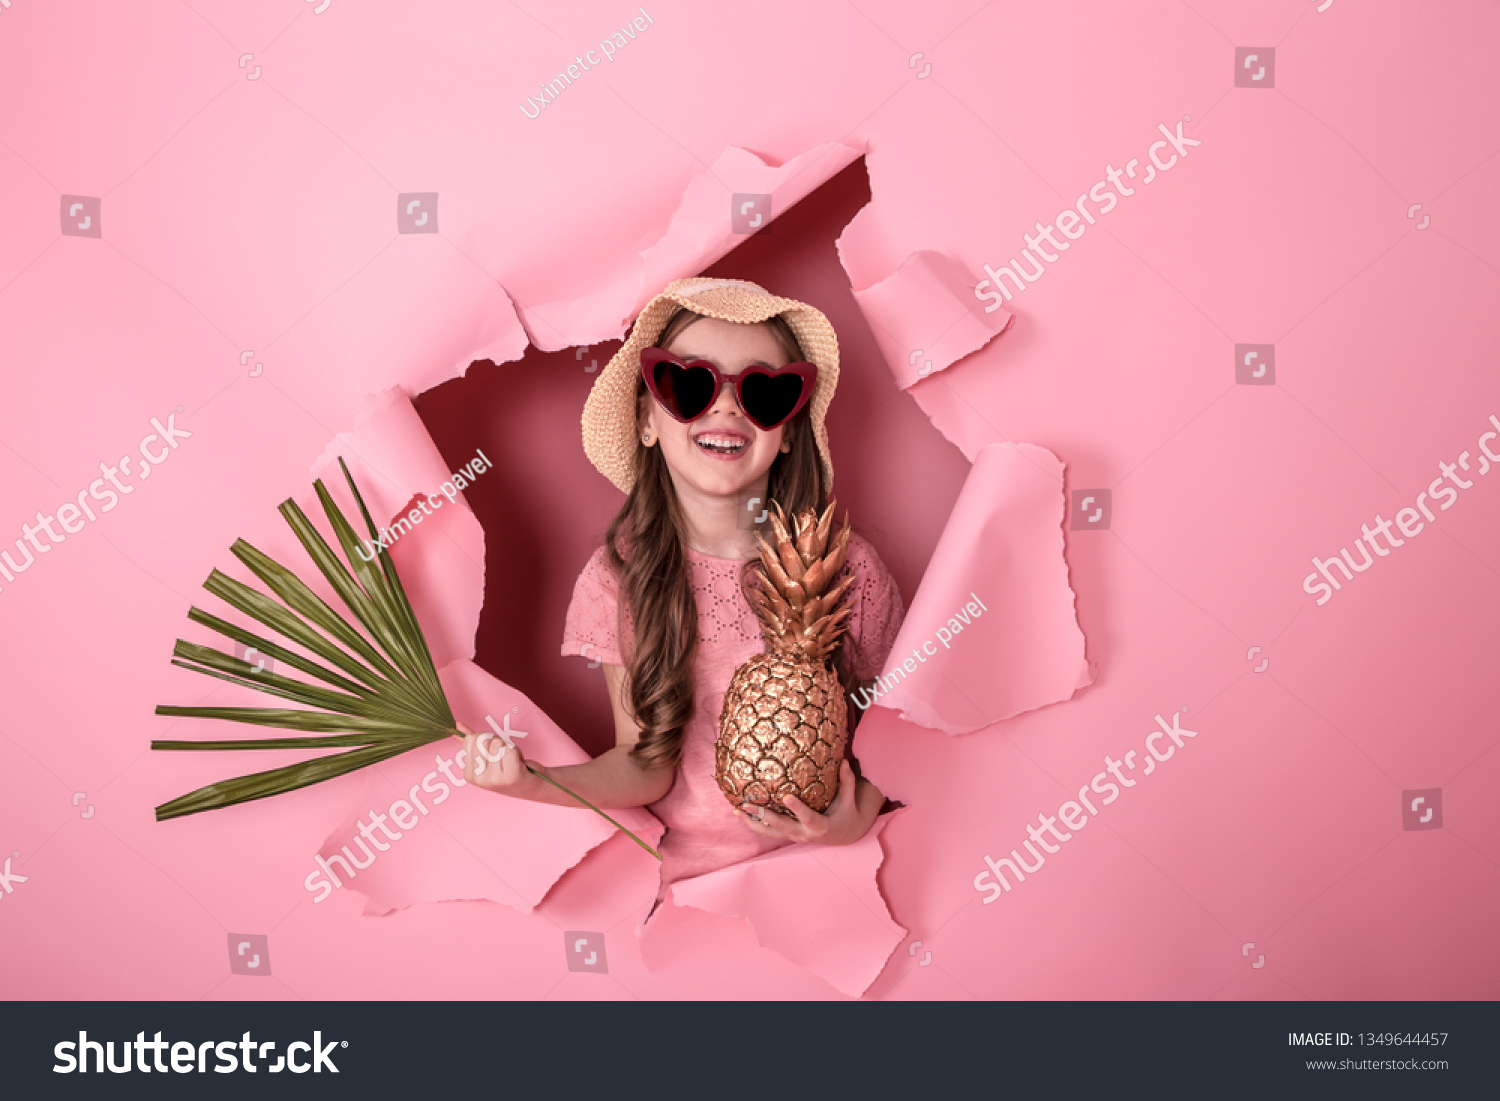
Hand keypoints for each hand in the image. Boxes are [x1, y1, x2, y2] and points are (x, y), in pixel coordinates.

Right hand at [457, 720, 535, 796]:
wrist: (532, 786)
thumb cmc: (509, 769)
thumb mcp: (488, 757)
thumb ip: (472, 743)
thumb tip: (458, 726)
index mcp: (469, 774)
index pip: (470, 739)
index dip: (485, 739)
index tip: (492, 751)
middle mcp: (479, 779)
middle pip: (483, 739)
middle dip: (497, 742)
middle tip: (503, 756)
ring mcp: (494, 780)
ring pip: (498, 743)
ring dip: (508, 747)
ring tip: (511, 760)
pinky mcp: (511, 777)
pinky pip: (510, 749)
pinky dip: (517, 751)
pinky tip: (518, 763)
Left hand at [734, 761, 874, 845]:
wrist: (844, 836)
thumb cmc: (846, 815)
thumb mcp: (849, 800)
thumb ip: (847, 782)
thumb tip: (845, 761)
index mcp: (819, 826)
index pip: (807, 817)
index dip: (797, 808)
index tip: (786, 797)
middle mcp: (804, 834)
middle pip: (781, 826)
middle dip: (763, 816)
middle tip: (747, 805)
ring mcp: (794, 836)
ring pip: (770, 832)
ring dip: (752, 823)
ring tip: (736, 810)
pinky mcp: (787, 835)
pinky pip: (768, 831)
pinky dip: (755, 824)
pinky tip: (741, 814)